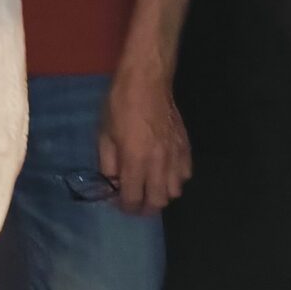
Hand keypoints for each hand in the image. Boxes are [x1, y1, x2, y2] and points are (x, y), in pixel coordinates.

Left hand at [99, 66, 191, 214]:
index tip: (120, 204)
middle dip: (145, 208)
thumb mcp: (104, 133)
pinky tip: (165, 171)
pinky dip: (176, 179)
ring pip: (175, 191)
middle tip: (136, 203)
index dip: (126, 207)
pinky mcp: (186, 147)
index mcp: (135, 160)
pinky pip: (186, 175)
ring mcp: (175, 156)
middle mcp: (158, 163)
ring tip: (150, 187)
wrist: (147, 81)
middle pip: (158, 201)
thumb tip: (110, 183)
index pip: (133, 198)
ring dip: (161, 194)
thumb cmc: (120, 104)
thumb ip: (108, 163)